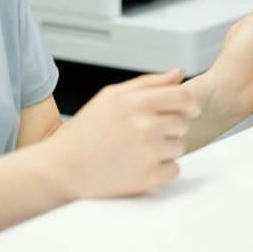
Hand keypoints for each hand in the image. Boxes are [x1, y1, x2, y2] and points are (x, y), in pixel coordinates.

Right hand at [45, 70, 199, 197]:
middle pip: (184, 123)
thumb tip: (178, 74)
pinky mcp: (148, 178)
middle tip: (144, 134)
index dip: (190, 104)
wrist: (62, 167)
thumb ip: (149, 83)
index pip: (185, 97)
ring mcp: (148, 152)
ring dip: (165, 150)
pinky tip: (138, 166)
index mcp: (137, 101)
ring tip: (137, 150)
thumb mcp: (112, 96)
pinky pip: (174, 170)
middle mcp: (145, 125)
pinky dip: (161, 171)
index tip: (188, 111)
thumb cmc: (86, 131)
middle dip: (170, 128)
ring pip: (179, 147)